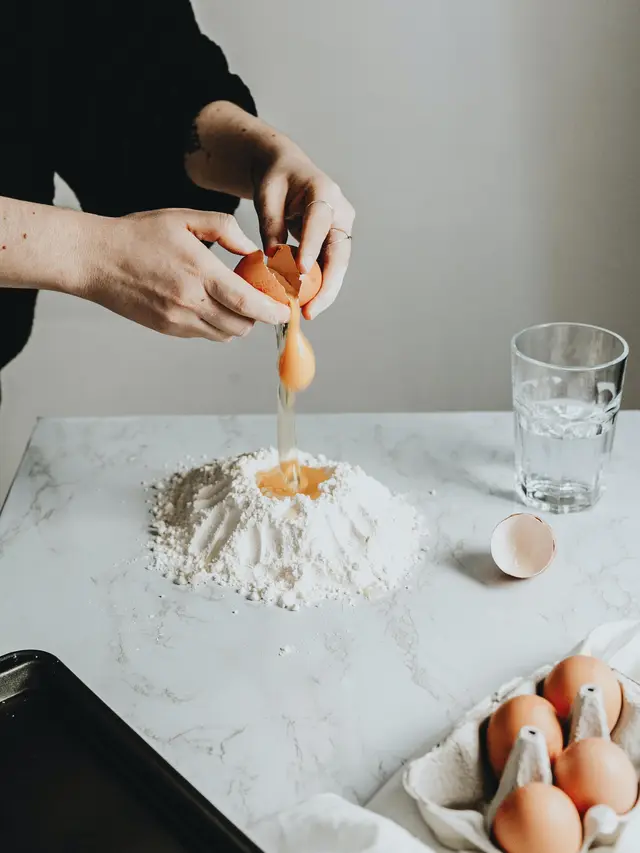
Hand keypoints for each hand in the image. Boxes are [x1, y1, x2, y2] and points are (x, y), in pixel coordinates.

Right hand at [81, 208, 289, 340]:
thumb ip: (224, 229)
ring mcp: (177, 320)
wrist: (95, 260)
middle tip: (263, 300)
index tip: (287, 310)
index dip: (273, 311)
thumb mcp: (183, 219)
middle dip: (258, 317)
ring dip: (239, 322)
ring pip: (225, 334)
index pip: (248, 303)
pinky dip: (217, 324)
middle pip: (241, 325)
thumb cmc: (138, 234)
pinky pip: (204, 335)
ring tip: (237, 301)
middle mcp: (190, 302)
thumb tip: (252, 250)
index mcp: (199, 273)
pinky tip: (212, 304)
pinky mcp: (167, 329)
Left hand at [253, 147, 354, 319]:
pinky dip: (318, 286)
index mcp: (324, 192)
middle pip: (339, 253)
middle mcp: (340, 212)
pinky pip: (329, 268)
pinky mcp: (334, 243)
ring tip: (307, 313)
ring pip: (337, 266)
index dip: (311, 247)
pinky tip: (306, 304)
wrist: (288, 170)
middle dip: (327, 285)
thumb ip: (272, 226)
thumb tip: (274, 264)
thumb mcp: (267, 196)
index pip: (320, 222)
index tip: (300, 272)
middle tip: (310, 309)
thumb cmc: (276, 179)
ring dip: (324, 292)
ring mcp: (340, 229)